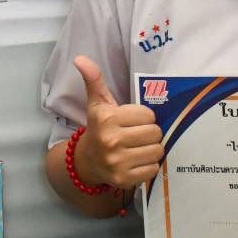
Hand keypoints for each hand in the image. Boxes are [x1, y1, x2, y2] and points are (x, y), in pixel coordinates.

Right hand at [72, 56, 163, 188]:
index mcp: (107, 119)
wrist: (87, 161)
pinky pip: (153, 169)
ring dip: (151, 149)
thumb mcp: (97, 103)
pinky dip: (148, 165)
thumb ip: (94, 79)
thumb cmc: (98, 128)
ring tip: (138, 147)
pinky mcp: (125, 179)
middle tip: (137, 134)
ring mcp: (118, 162)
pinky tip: (136, 161)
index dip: (143, 117)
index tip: (132, 121)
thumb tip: (80, 58)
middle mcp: (111, 141)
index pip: (148, 115)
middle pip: (155, 133)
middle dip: (149, 132)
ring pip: (157, 151)